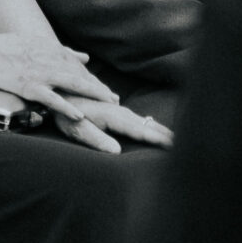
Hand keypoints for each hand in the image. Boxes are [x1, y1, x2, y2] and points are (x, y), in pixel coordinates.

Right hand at [0, 31, 170, 151]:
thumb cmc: (2, 48)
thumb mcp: (34, 42)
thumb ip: (61, 50)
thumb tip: (85, 57)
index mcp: (48, 48)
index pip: (76, 65)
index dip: (92, 79)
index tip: (105, 89)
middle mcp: (47, 59)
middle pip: (79, 74)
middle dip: (98, 87)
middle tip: (115, 99)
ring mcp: (39, 73)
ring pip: (72, 83)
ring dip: (91, 93)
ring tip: (107, 103)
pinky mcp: (28, 86)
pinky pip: (51, 98)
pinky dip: (66, 106)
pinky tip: (79, 115)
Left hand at [50, 100, 174, 153]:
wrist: (57, 90)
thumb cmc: (66, 114)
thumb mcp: (77, 128)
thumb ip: (96, 139)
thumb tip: (117, 152)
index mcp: (114, 117)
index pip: (141, 131)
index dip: (159, 139)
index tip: (176, 146)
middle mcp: (118, 110)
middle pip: (146, 124)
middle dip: (164, 134)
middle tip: (184, 144)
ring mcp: (115, 108)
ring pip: (141, 120)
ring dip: (157, 129)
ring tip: (173, 137)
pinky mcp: (111, 108)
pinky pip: (134, 118)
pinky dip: (147, 124)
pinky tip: (149, 126)